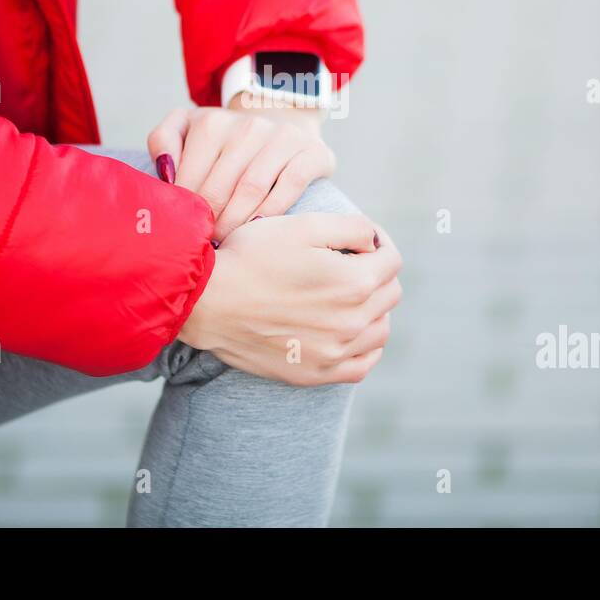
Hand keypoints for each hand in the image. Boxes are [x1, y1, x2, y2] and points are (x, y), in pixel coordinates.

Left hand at [147, 104, 334, 239]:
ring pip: (252, 189)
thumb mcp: (189, 127)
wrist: (283, 118)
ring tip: (226, 243)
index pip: (190, 178)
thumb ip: (164, 141)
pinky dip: (272, 212)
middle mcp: (247, 126)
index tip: (183, 232)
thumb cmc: (227, 137)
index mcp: (211, 123)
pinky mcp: (312, 152)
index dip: (184, 211)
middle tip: (204, 246)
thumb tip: (165, 173)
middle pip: (219, 188)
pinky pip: (290, 187)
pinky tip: (259, 230)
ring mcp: (282, 138)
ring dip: (235, 223)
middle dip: (209, 223)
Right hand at [178, 212, 402, 384]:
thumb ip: (352, 228)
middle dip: (375, 272)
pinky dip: (364, 346)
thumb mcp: (303, 225)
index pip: (392, 259)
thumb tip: (375, 239)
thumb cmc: (251, 257)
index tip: (359, 240)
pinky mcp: (317, 373)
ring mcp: (335, 353)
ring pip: (381, 329)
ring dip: (373, 308)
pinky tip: (347, 331)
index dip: (378, 242)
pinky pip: (363, 364)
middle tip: (347, 262)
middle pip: (390, 293)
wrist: (207, 302)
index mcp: (354, 283)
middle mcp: (352, 322)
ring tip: (346, 295)